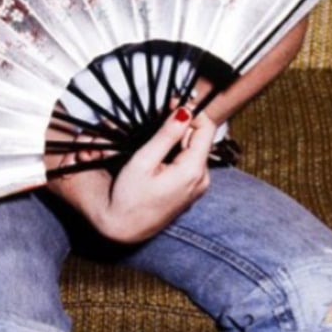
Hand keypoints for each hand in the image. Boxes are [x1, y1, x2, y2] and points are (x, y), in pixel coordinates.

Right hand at [46, 106, 215, 242]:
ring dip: (178, 136)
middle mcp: (202, 179)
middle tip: (159, 113)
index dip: (191, 110)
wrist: (125, 230)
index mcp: (193, 171)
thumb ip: (166, 135)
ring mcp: (198, 186)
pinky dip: (177, 150)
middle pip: (200, 137)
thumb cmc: (129, 199)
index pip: (206, 128)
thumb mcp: (144, 161)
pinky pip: (189, 161)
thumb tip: (184, 111)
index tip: (171, 101)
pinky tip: (160, 151)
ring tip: (156, 133)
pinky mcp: (191, 190)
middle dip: (182, 122)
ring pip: (194, 148)